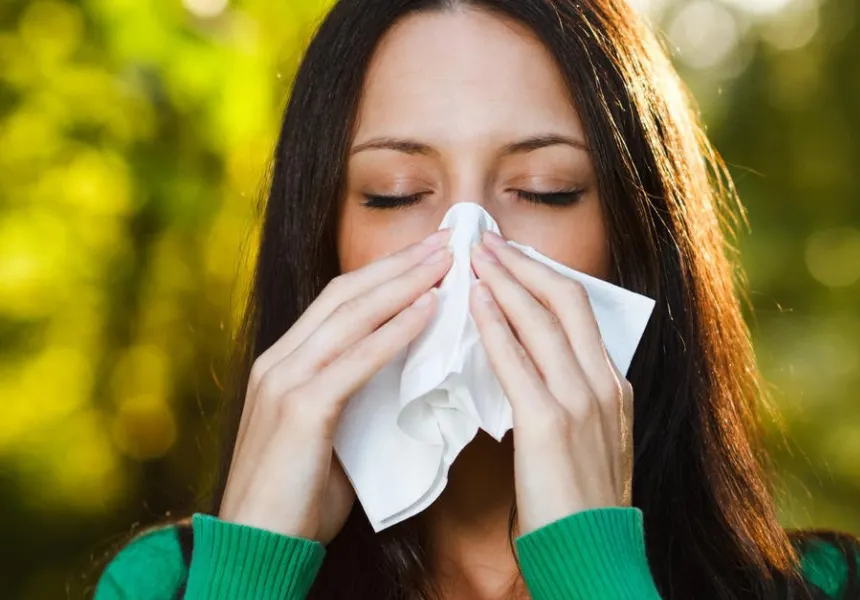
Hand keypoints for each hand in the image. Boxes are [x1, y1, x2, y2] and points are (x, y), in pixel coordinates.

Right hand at [218, 230, 451, 542]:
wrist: (256, 548)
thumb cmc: (295, 501)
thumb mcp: (327, 437)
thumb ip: (353, 398)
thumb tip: (400, 377)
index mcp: (283, 364)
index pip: (339, 300)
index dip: (385, 273)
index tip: (429, 254)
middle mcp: (279, 361)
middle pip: (347, 293)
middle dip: (400, 263)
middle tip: (448, 239)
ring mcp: (285, 381)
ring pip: (352, 314)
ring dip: (405, 282)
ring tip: (447, 260)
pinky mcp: (301, 408)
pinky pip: (358, 358)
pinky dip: (396, 329)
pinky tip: (429, 309)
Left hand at [469, 231, 632, 533]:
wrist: (592, 555)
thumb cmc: (580, 507)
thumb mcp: (588, 445)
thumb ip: (569, 403)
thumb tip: (532, 370)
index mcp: (613, 387)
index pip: (580, 312)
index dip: (544, 277)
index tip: (513, 258)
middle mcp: (604, 385)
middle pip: (567, 301)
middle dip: (525, 264)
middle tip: (487, 241)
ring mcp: (582, 402)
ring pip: (545, 320)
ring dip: (507, 281)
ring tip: (474, 257)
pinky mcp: (551, 424)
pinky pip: (519, 361)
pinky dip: (497, 324)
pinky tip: (475, 303)